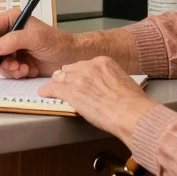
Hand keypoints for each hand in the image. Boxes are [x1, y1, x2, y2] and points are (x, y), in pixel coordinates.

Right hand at [0, 8, 82, 78]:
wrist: (68, 57)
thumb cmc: (57, 42)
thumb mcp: (37, 38)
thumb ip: (15, 40)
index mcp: (11, 20)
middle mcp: (8, 33)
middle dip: (0, 60)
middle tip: (14, 66)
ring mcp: (10, 48)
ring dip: (8, 69)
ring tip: (24, 69)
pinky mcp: (14, 61)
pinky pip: (4, 70)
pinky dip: (13, 73)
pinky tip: (27, 70)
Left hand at [39, 57, 157, 144]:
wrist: (131, 113)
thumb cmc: (133, 103)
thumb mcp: (124, 81)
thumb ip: (112, 79)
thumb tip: (110, 86)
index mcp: (103, 62)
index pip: (84, 64)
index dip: (79, 73)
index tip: (78, 78)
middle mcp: (89, 66)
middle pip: (70, 69)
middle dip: (67, 77)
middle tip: (64, 83)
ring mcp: (79, 78)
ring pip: (61, 77)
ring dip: (56, 83)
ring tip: (52, 87)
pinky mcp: (71, 92)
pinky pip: (54, 88)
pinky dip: (47, 90)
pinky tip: (43, 93)